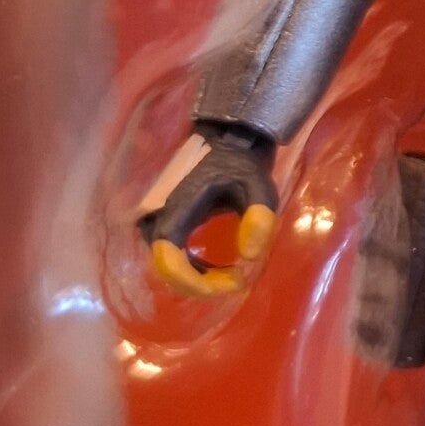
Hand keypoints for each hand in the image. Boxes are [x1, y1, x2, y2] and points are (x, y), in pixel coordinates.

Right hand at [137, 128, 279, 297]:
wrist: (230, 141)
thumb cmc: (243, 163)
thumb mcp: (260, 185)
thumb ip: (259, 217)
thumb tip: (248, 256)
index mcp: (180, 206)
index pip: (166, 255)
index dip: (191, 281)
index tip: (229, 281)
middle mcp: (164, 216)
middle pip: (164, 266)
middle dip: (199, 284)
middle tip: (236, 280)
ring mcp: (165, 220)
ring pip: (167, 264)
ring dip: (196, 280)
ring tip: (231, 276)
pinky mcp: (174, 224)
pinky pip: (174, 257)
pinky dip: (194, 271)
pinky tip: (220, 269)